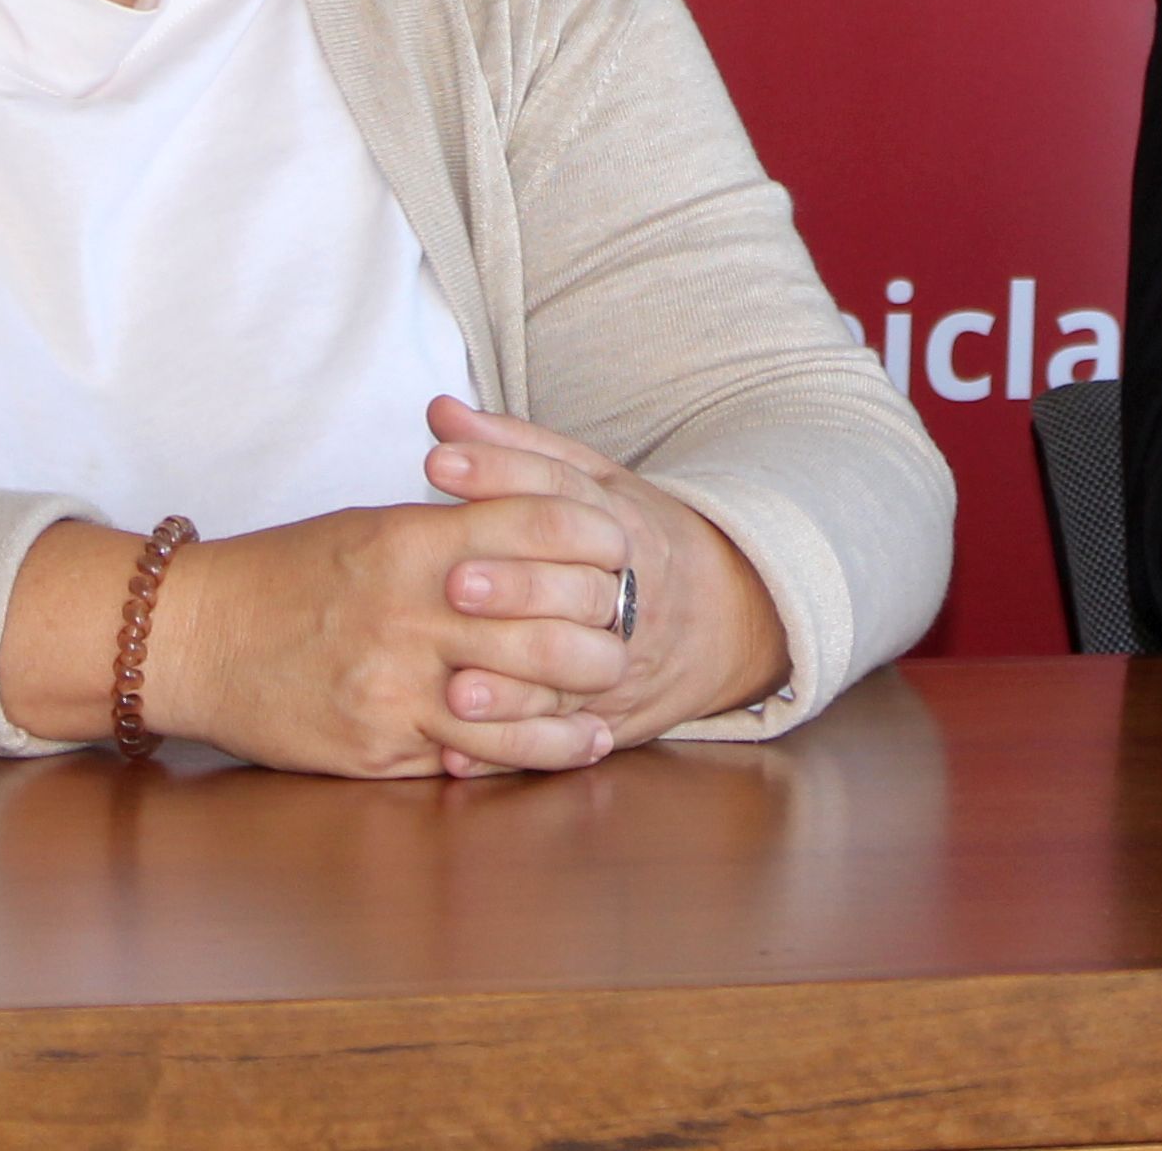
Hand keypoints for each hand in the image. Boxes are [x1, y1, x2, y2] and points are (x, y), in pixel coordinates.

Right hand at [0, 402, 780, 778]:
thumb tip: (537, 514)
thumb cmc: (287, 573)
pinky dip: (530, 752)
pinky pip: (472, 755)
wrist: (192, 636)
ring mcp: (394, 684)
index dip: (592, 537)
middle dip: (602, 624)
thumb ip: (452, 521)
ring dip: (579, 699)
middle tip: (638, 626)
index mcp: (411, 539)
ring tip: (616, 697)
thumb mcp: (371, 525)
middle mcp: (410, 610)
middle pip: (542, 619)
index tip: (624, 548)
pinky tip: (571, 747)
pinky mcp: (377, 745)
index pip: (534, 525)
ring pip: (517, 697)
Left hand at [404, 398, 789, 760]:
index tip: (436, 462)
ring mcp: (622, 660)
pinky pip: (559, 741)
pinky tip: (456, 751)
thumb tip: (438, 410)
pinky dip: (509, 749)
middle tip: (454, 584)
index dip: (499, 473)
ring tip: (454, 685)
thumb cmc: (635, 539)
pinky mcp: (606, 719)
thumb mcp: (594, 483)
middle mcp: (629, 592)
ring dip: (511, 685)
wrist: (725, 618)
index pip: (561, 488)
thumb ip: (515, 447)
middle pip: (574, 588)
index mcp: (622, 521)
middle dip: (516, 587)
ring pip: (570, 674)